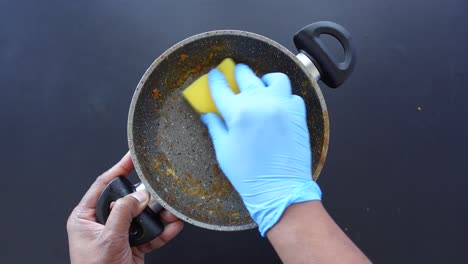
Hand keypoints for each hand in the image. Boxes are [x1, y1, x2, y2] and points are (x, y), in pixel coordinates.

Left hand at [67, 152, 183, 263]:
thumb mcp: (107, 239)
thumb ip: (123, 213)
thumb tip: (138, 195)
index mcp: (85, 218)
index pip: (103, 185)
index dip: (118, 169)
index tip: (131, 157)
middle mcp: (102, 223)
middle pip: (127, 200)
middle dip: (146, 196)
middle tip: (159, 187)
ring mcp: (118, 234)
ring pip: (142, 217)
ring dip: (159, 214)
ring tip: (172, 209)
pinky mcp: (132, 246)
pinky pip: (150, 234)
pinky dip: (163, 231)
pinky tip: (174, 225)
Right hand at [201, 64, 320, 235]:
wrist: (280, 189)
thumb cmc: (249, 174)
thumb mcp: (224, 151)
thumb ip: (216, 127)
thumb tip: (208, 115)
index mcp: (238, 112)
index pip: (222, 87)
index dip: (216, 79)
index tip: (215, 75)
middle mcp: (260, 103)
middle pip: (247, 76)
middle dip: (238, 73)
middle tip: (235, 74)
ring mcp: (282, 106)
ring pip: (274, 79)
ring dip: (265, 79)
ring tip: (261, 85)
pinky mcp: (298, 114)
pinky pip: (292, 95)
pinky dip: (284, 96)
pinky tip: (278, 104)